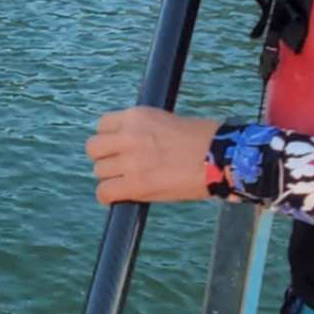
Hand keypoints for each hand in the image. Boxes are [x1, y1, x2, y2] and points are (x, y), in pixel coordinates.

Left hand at [87, 108, 220, 204]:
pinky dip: (108, 196)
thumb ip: (142, 130)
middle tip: (119, 165)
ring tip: (124, 182)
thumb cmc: (202, 139)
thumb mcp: (165, 121)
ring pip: (98, 171)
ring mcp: (130, 162)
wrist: (219, 158)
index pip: (102, 125)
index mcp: (136, 117)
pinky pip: (104, 192)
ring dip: (109, 177)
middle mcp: (128, 136)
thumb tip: (127, 144)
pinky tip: (117, 197)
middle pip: (93, 148)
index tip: (117, 146)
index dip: (109, 138)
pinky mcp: (136, 186)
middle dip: (104, 157)